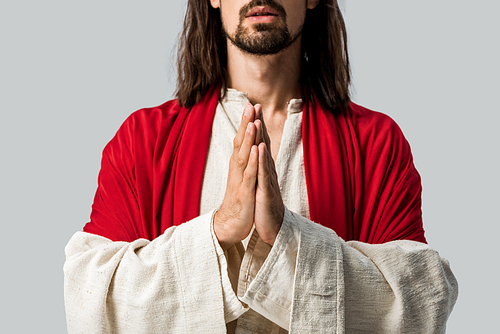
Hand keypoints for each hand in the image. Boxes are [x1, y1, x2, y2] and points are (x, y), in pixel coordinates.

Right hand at [214, 104, 259, 249]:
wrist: (231, 224)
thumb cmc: (239, 199)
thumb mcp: (243, 177)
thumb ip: (245, 160)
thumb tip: (249, 145)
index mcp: (238, 164)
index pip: (242, 139)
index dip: (246, 122)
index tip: (252, 105)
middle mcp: (237, 169)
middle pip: (241, 142)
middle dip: (246, 124)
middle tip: (250, 105)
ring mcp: (240, 180)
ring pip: (244, 156)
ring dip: (248, 139)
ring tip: (252, 122)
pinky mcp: (245, 192)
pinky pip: (249, 175)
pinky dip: (253, 162)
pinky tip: (257, 150)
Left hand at [253, 105, 284, 245]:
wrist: (274, 228)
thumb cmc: (267, 206)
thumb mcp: (262, 183)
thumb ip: (262, 168)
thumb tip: (260, 153)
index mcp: (264, 169)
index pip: (260, 143)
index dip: (257, 126)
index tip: (252, 108)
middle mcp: (267, 171)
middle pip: (263, 144)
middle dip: (258, 125)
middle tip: (255, 104)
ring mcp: (268, 181)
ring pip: (263, 156)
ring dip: (260, 138)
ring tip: (257, 120)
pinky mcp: (266, 192)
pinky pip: (263, 175)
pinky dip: (261, 161)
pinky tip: (259, 149)